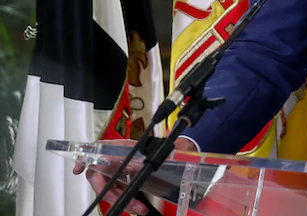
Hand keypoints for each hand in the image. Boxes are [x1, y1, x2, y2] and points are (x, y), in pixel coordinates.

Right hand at [72, 138, 199, 214]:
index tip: (77, 169)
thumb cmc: (166, 148)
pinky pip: (120, 191)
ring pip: (111, 187)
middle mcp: (117, 158)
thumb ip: (142, 157)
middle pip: (100, 177)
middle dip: (109, 192)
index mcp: (121, 147)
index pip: (96, 150)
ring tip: (138, 208)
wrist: (179, 154)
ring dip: (121, 199)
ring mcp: (121, 169)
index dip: (83, 159)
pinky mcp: (127, 179)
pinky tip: (136, 207)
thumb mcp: (156, 151)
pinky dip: (127, 200)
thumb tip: (133, 165)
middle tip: (121, 202)